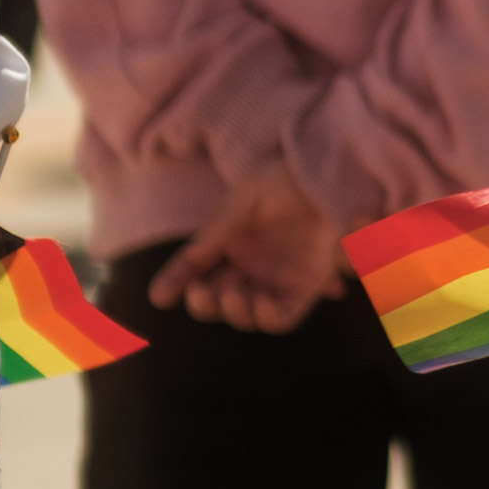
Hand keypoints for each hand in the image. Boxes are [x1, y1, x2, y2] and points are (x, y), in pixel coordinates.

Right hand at [149, 157, 349, 332]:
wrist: (330, 172)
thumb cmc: (286, 177)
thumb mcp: (243, 198)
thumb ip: (216, 231)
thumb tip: (188, 264)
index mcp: (230, 242)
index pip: (195, 269)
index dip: (175, 282)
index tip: (159, 297)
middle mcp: (251, 265)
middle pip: (219, 301)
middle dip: (205, 304)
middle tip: (202, 291)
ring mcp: (278, 278)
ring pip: (248, 314)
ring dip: (235, 312)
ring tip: (232, 294)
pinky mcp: (307, 286)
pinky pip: (283, 316)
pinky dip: (268, 317)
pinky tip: (260, 301)